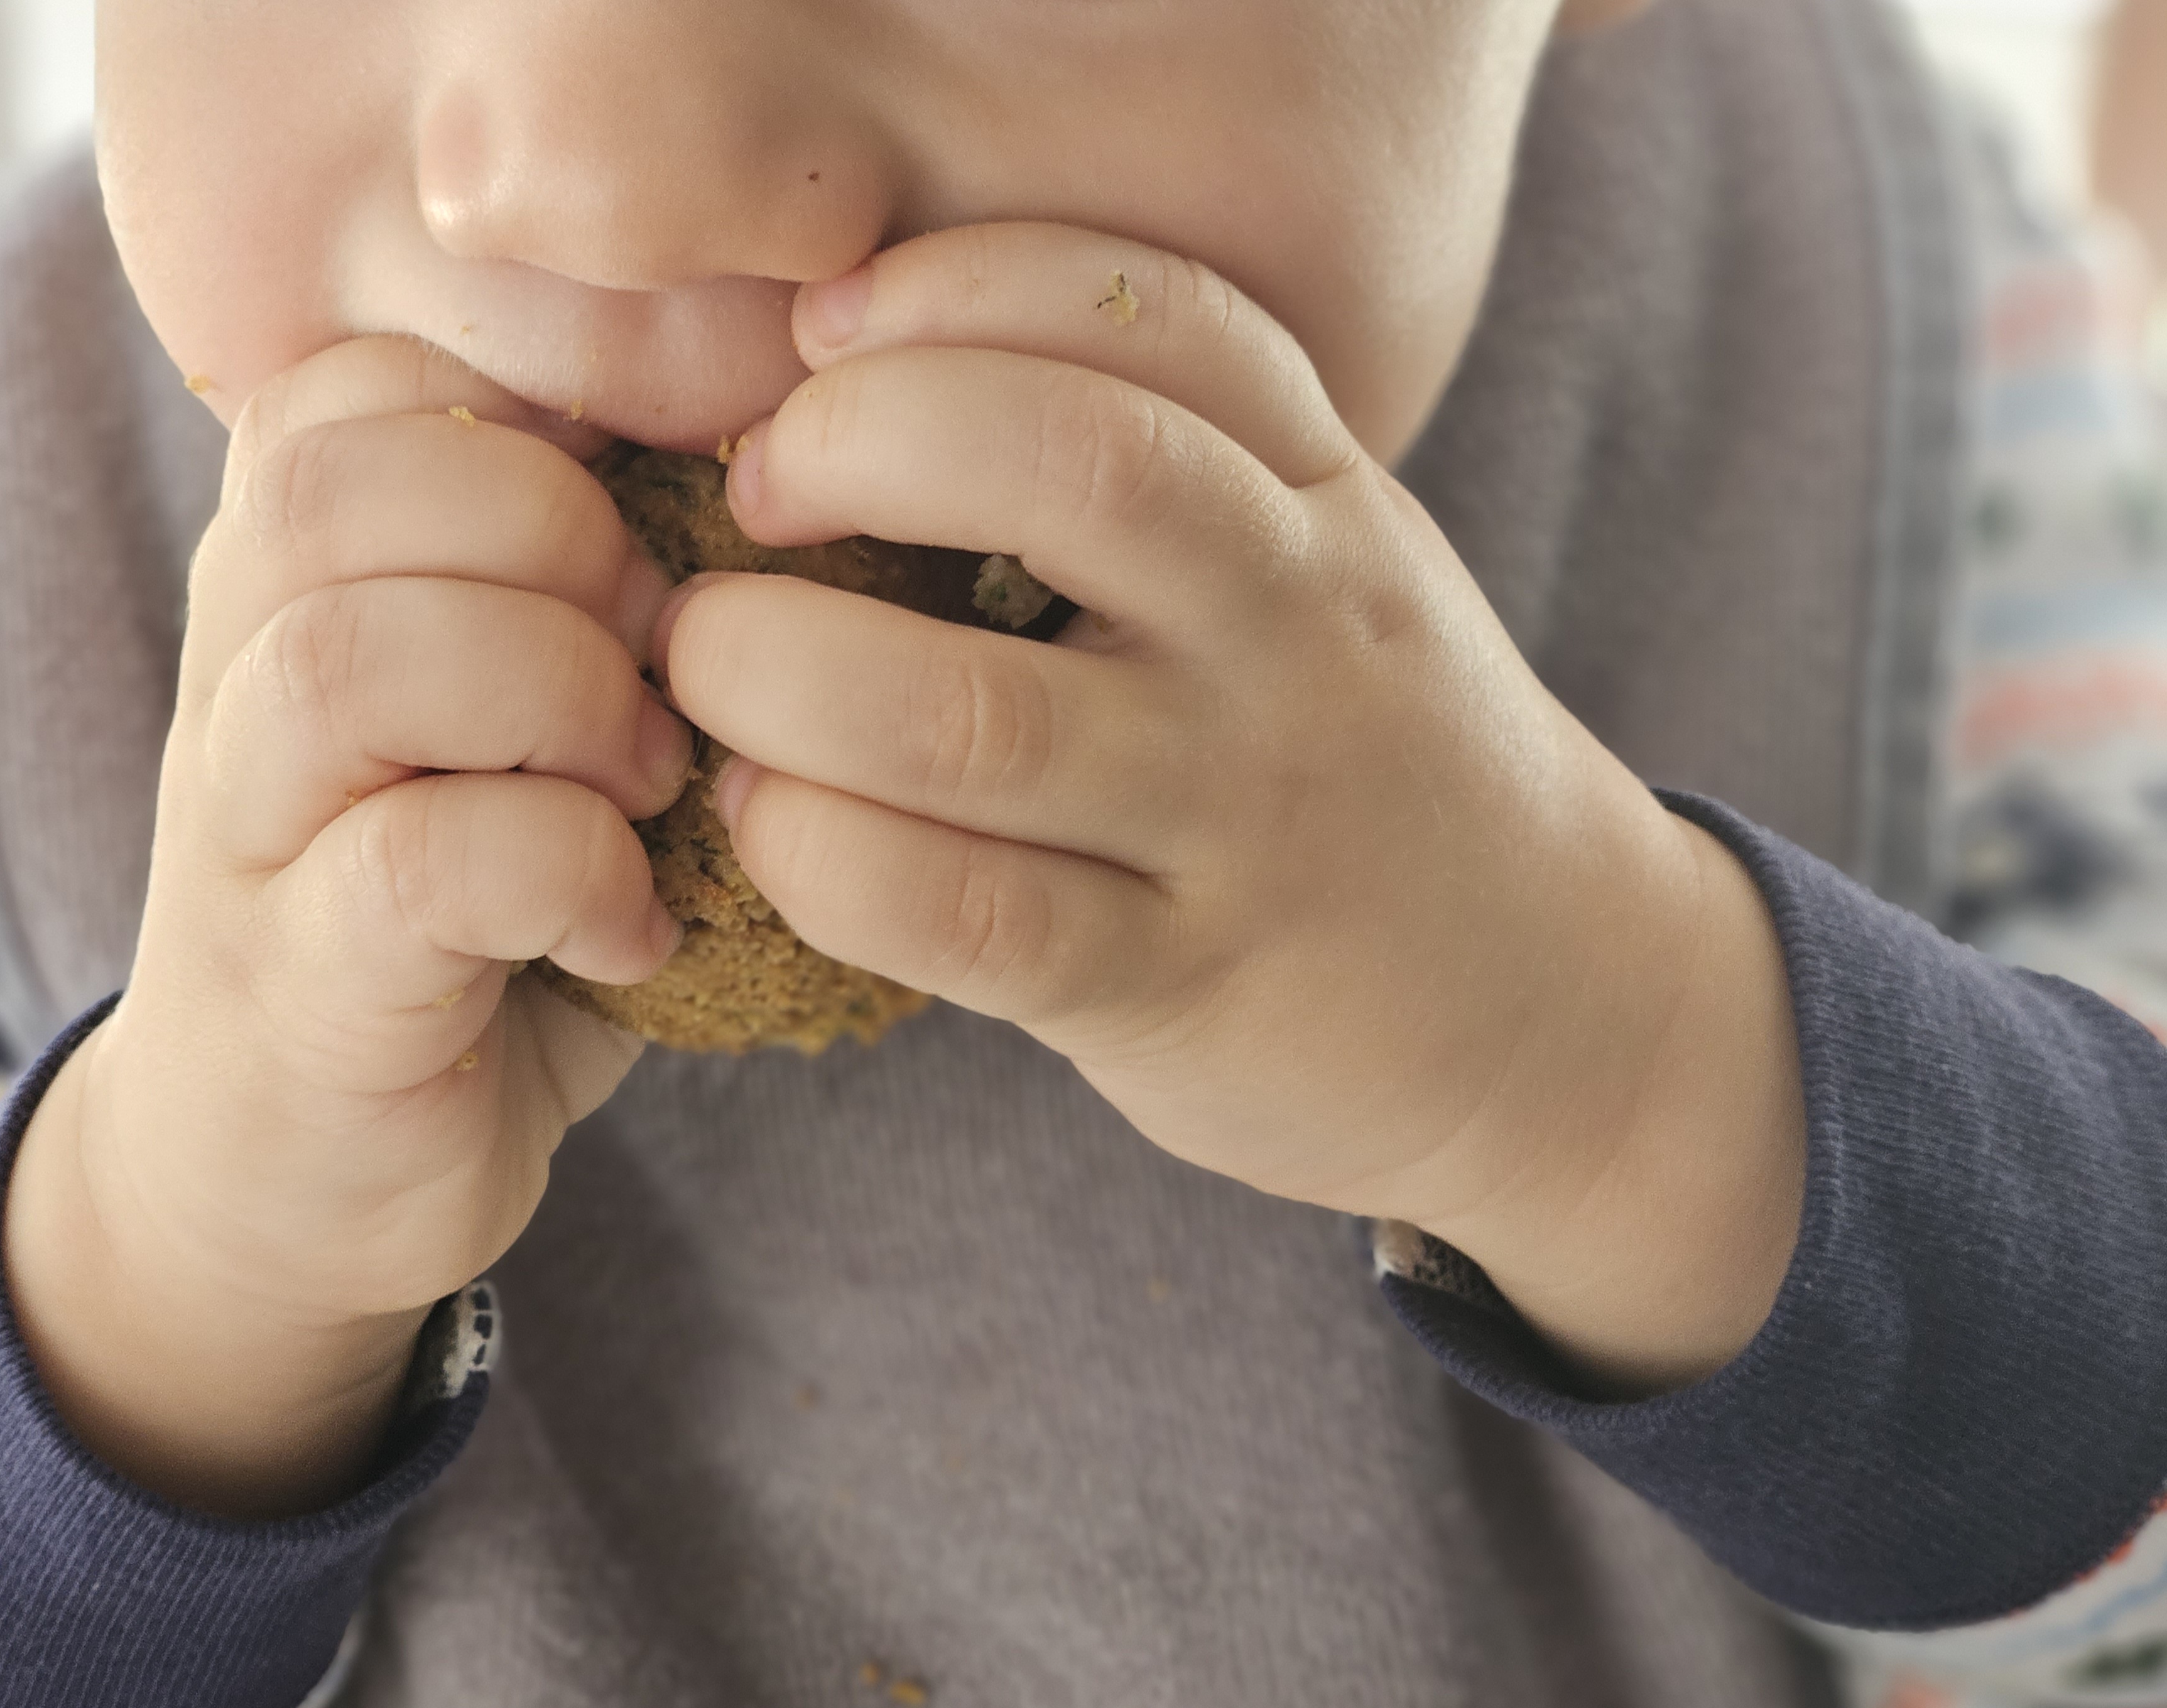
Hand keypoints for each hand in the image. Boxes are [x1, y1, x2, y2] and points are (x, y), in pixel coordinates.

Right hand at [6, 337, 690, 1515]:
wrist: (286, 1173)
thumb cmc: (457, 916)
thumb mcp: (513, 717)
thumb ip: (584, 588)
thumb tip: (782, 462)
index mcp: (294, 573)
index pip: (377, 377)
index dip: (556, 413)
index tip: (661, 521)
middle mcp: (238, 671)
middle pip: (347, 481)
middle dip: (559, 541)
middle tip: (666, 663)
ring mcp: (249, 830)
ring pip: (358, 654)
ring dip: (558, 697)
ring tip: (649, 786)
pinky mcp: (304, 982)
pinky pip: (429, 860)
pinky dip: (573, 875)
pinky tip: (634, 931)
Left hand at [655, 225, 1806, 1391]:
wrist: (1556, 1009)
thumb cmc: (1362, 762)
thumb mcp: (1323, 576)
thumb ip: (1171, 477)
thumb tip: (861, 385)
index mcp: (1328, 501)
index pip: (1158, 314)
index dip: (963, 286)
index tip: (833, 328)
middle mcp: (1299, 633)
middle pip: (1072, 466)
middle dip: (859, 441)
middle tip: (757, 491)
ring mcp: (1243, 817)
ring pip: (974, 717)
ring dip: (784, 671)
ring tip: (713, 664)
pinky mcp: (1176, 984)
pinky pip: (966, 912)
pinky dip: (821, 856)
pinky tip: (769, 820)